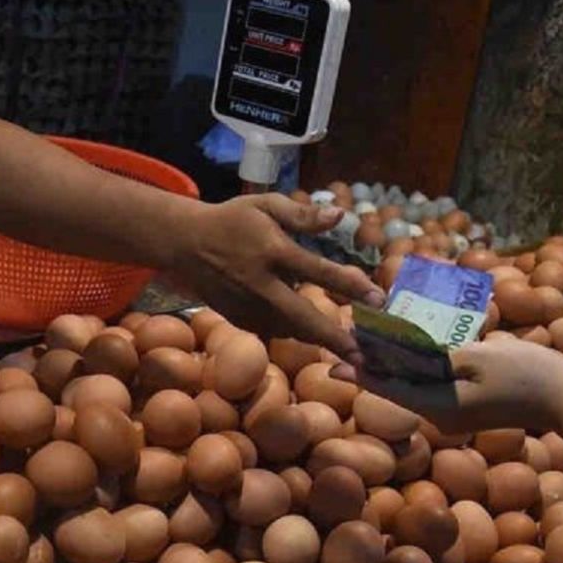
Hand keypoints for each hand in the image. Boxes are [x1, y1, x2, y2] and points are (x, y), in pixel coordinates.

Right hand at [170, 194, 384, 361]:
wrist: (184, 244)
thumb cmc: (232, 220)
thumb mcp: (266, 206)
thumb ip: (303, 213)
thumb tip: (339, 216)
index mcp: (272, 251)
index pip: (318, 271)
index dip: (350, 286)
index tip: (378, 299)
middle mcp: (261, 284)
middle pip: (304, 317)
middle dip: (335, 339)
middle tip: (364, 356)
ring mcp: (248, 307)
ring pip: (291, 330)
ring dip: (319, 338)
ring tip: (349, 348)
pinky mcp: (240, 320)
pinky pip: (275, 331)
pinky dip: (295, 332)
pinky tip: (314, 333)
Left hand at [337, 339, 562, 433]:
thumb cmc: (528, 375)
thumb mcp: (478, 357)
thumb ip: (436, 355)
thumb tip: (398, 352)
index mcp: (438, 407)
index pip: (387, 387)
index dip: (360, 370)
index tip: (334, 357)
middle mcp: (440, 416)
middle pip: (398, 385)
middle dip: (375, 360)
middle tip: (351, 331)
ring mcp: (454, 414)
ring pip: (415, 384)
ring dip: (396, 360)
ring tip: (374, 333)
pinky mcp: (468, 407)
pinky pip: (434, 384)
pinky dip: (420, 365)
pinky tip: (413, 344)